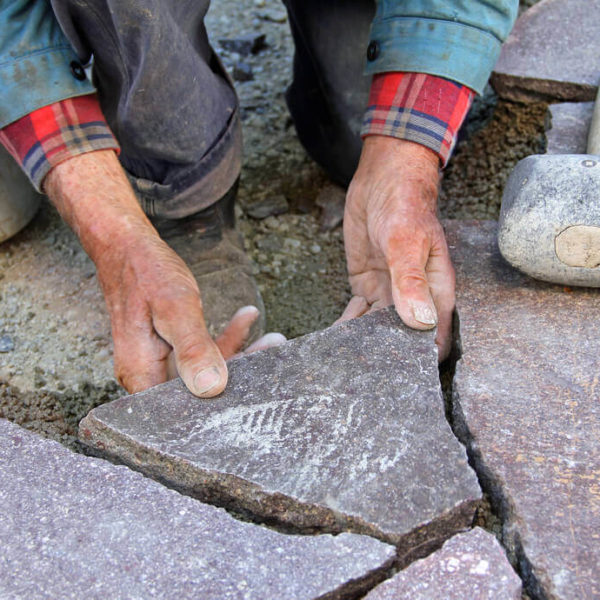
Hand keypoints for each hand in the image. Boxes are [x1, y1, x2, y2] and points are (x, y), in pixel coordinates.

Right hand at [44, 150, 278, 396]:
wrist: (126, 247)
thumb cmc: (146, 272)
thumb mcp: (175, 308)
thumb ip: (192, 349)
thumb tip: (211, 388)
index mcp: (142, 374)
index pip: (187, 404)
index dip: (223, 400)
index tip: (257, 382)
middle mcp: (148, 375)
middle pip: (199, 389)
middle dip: (240, 372)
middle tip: (272, 350)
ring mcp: (158, 363)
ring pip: (205, 370)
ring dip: (238, 352)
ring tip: (271, 338)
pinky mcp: (168, 350)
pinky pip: (200, 352)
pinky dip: (224, 338)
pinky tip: (246, 318)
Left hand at [339, 136, 454, 359]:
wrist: (382, 180)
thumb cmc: (405, 206)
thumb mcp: (406, 242)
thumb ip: (410, 281)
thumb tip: (420, 321)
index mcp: (435, 292)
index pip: (433, 338)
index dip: (421, 360)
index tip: (399, 378)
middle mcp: (413, 298)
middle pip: (402, 339)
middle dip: (385, 357)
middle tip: (361, 375)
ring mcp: (388, 293)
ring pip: (377, 330)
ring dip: (362, 344)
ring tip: (342, 363)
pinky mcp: (367, 286)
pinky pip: (358, 315)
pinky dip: (348, 326)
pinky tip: (333, 340)